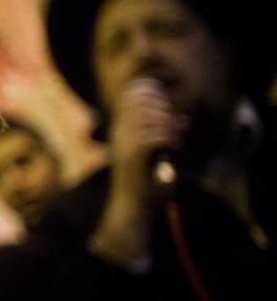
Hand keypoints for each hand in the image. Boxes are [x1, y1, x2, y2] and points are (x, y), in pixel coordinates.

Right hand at [91, 78, 185, 270]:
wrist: (130, 206)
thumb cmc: (143, 180)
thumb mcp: (152, 153)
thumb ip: (164, 133)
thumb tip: (184, 120)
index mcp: (119, 130)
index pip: (130, 98)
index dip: (150, 94)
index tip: (167, 105)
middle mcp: (118, 134)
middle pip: (141, 105)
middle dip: (162, 109)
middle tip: (174, 122)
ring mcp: (123, 145)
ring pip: (149, 120)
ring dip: (167, 125)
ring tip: (175, 135)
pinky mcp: (133, 157)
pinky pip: (154, 137)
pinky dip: (168, 138)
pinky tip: (174, 145)